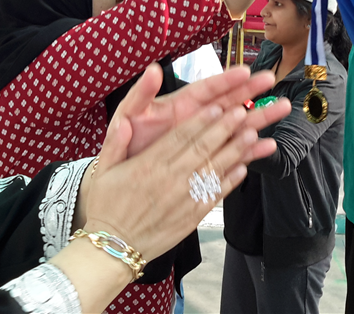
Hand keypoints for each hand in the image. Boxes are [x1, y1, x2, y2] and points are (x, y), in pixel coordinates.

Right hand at [86, 67, 284, 259]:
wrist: (113, 248)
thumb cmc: (107, 207)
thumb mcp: (102, 171)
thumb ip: (114, 143)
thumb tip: (123, 121)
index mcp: (149, 165)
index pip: (180, 137)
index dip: (201, 121)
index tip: (217, 106)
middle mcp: (170, 180)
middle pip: (202, 149)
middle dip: (224, 129)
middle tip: (242, 112)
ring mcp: (184, 198)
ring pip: (214, 169)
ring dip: (235, 151)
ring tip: (251, 135)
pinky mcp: (192, 215)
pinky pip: (215, 194)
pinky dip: (231, 180)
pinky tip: (244, 167)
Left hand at [111, 64, 290, 156]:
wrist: (124, 180)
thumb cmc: (126, 144)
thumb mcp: (128, 117)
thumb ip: (140, 95)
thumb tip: (152, 70)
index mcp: (179, 106)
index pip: (206, 89)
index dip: (225, 79)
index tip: (245, 71)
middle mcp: (196, 119)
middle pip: (228, 102)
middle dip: (250, 91)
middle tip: (272, 80)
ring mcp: (205, 139)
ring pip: (236, 126)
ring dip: (259, 117)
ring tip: (282, 108)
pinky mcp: (208, 159)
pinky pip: (233, 154)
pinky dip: (250, 150)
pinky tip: (268, 146)